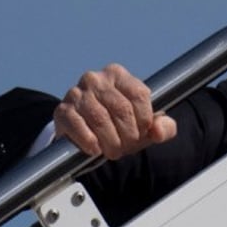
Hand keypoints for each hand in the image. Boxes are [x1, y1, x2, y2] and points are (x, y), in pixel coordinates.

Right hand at [53, 63, 176, 159]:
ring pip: (101, 120)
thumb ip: (163, 128)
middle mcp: (96, 79)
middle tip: (126, 147)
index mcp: (118, 75)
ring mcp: (77, 93)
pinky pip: (79, 127)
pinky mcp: (62, 111)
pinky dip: (90, 142)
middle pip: (122, 109)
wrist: (85, 135)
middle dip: (128, 136)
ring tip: (112, 150)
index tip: (141, 133)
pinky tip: (95, 149)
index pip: (139, 95)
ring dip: (110, 142)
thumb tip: (158, 131)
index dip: (144, 121)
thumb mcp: (145, 126)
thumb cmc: (120, 127)